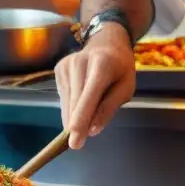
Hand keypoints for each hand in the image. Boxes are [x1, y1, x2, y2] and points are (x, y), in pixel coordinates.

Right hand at [55, 23, 136, 149]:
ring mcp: (66, 64)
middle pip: (75, 102)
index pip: (89, 96)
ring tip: (88, 111)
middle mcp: (80, 62)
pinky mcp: (58, 69)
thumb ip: (109, 108)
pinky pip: (63, 96)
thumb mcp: (126, 88)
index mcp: (102, 65)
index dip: (82, 120)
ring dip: (74, 116)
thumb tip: (92, 130)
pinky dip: (71, 105)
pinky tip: (81, 99)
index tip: (74, 141)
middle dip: (76, 125)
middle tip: (78, 143)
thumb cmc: (120, 68)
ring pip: (66, 102)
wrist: (106, 42)